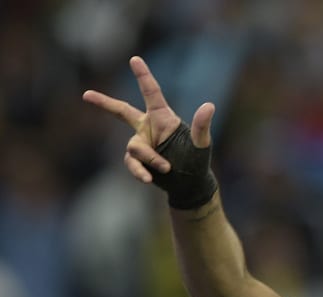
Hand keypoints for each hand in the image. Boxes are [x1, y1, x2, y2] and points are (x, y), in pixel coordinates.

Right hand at [82, 56, 214, 184]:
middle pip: (122, 111)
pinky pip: (132, 163)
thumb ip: (202, 126)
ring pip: (135, 148)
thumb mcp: (202, 144)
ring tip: (167, 168)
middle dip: (104, 103)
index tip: (135, 59)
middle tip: (86, 95)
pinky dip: (139, 172)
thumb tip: (209, 106)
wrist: (190, 184)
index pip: (151, 93)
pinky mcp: (136, 160)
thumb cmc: (198, 160)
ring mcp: (141, 144)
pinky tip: (148, 179)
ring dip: (150, 158)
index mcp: (163, 118)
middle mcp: (149, 128)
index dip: (143, 76)